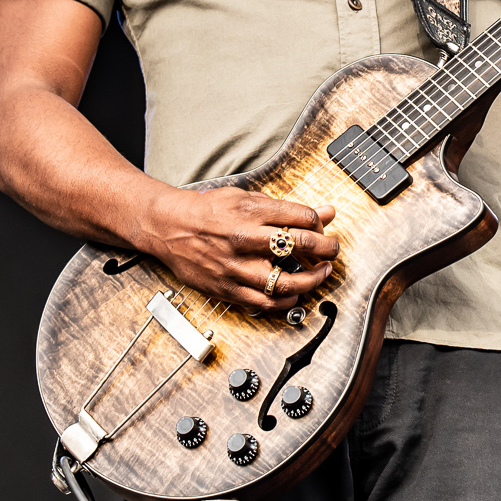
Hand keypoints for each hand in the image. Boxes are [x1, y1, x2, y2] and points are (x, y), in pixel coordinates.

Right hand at [136, 186, 338, 311]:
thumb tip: (325, 212)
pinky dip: (286, 302)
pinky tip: (295, 295)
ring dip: (313, 280)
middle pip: (301, 246)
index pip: (303, 218)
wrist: (169, 227)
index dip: (320, 224)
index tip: (322, 228)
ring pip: (287, 282)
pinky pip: (264, 303)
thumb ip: (286, 208)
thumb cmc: (207, 210)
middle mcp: (245, 239)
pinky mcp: (227, 288)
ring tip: (320, 273)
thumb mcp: (247, 198)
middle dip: (326, 249)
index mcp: (252, 212)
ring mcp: (236, 267)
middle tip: (332, 250)